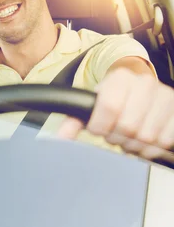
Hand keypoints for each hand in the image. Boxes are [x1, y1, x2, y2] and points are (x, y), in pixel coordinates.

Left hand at [58, 68, 173, 158]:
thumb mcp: (93, 103)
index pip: (109, 107)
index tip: (97, 128)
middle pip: (128, 126)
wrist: (139, 89)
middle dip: (116, 136)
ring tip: (128, 135)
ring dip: (133, 144)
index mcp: (121, 77)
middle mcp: (146, 84)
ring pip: (146, 137)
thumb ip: (74, 119)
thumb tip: (62, 137)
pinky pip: (163, 142)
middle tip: (113, 133)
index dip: (100, 125)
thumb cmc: (113, 98)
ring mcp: (165, 98)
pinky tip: (143, 139)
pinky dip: (150, 148)